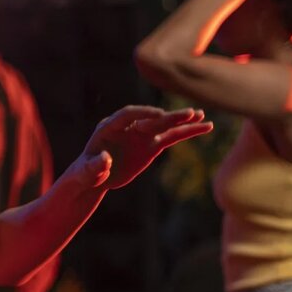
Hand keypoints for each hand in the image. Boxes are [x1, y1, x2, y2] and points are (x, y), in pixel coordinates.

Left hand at [70, 106, 212, 189]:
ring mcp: (141, 134)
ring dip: (183, 121)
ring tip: (202, 116)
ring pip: (164, 126)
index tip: (159, 115)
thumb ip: (94, 166)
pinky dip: (188, 132)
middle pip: (149, 119)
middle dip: (168, 117)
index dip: (143, 114)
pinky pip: (172, 136)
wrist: (93, 178)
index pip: (127, 115)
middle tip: (189, 113)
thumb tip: (105, 159)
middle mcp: (127, 127)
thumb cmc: (85, 174)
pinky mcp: (152, 144)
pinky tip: (206, 126)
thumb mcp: (86, 172)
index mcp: (108, 127)